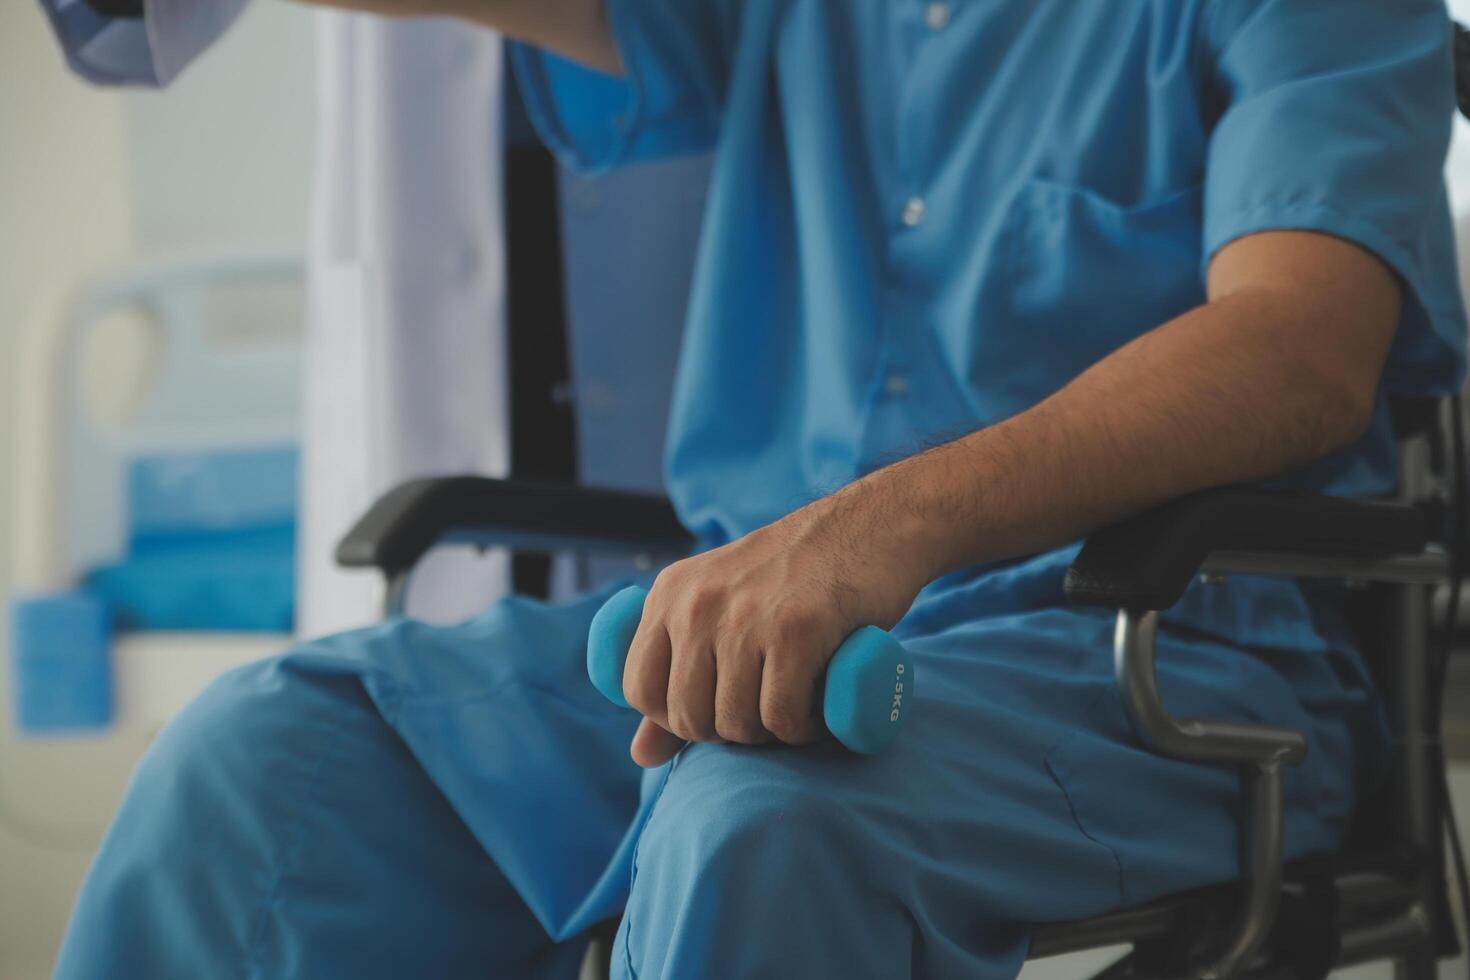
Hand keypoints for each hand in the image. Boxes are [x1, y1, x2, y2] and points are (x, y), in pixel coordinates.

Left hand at [622, 484, 930, 766]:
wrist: (871, 526)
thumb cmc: (796, 577)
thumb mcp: (722, 608)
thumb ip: (675, 675)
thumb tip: (642, 756)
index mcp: (670, 593)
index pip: (638, 688)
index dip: (674, 717)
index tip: (718, 706)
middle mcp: (697, 603)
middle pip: (688, 717)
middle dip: (729, 731)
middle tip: (766, 707)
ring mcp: (745, 617)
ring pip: (736, 724)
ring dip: (771, 734)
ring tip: (796, 704)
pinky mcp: (796, 632)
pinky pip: (782, 717)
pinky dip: (803, 730)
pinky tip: (818, 710)